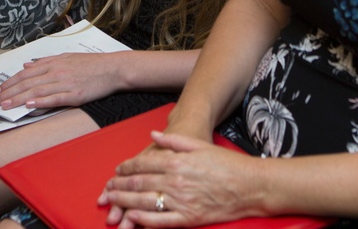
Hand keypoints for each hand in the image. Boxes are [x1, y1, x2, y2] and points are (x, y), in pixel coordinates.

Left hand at [0, 52, 125, 110]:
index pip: (25, 74)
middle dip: (8, 93)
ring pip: (36, 91)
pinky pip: (54, 98)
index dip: (9, 83)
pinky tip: (29, 105)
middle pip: (27, 83)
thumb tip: (26, 66)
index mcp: (53, 62)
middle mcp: (56, 72)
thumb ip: (45, 62)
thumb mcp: (66, 57)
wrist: (112, 69)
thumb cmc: (90, 64)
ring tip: (4, 106)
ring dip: (18, 99)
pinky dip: (40, 102)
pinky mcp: (75, 94)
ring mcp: (65, 83)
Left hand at [100, 131, 261, 227]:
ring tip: (112, 201)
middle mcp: (176, 182)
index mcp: (177, 162)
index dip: (126, 168)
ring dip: (125, 201)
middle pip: (140, 183)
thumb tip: (153, 136)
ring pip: (145, 202)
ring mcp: (182, 201)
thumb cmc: (226, 164)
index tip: (117, 170)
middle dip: (120, 185)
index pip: (143, 164)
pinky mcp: (190, 219)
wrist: (250, 185)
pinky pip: (162, 221)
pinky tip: (132, 217)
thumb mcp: (198, 145)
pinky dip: (144, 220)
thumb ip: (173, 141)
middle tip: (107, 188)